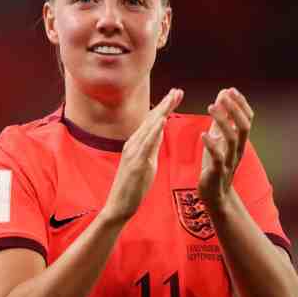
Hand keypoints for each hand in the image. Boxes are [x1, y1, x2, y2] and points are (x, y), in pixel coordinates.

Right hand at [103, 88, 183, 222]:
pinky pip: (146, 144)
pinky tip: (162, 120)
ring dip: (162, 111)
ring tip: (173, 98)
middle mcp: (133, 144)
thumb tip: (160, 131)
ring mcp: (133, 152)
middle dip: (165, 104)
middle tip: (178, 90)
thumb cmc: (133, 187)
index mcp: (136, 144)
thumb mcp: (147, 162)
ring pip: (149, 127)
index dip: (164, 107)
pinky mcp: (135, 162)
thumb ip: (152, 146)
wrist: (119, 206)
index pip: (152, 122)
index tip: (176, 95)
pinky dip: (154, 130)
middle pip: (151, 119)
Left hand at [198, 88, 253, 210]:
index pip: (247, 119)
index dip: (241, 104)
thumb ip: (222, 119)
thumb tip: (223, 95)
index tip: (231, 90)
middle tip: (224, 95)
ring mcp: (229, 161)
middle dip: (235, 109)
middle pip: (243, 127)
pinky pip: (218, 158)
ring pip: (231, 139)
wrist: (215, 195)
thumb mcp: (219, 139)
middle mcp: (237, 150)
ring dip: (222, 121)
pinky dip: (212, 145)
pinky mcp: (217, 172)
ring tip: (211, 108)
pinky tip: (203, 134)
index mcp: (239, 142)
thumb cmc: (216, 164)